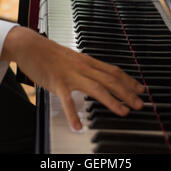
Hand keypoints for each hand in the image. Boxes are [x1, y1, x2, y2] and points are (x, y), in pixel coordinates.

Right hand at [2, 27, 144, 130]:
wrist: (29, 45)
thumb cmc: (49, 53)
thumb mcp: (72, 57)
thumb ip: (85, 66)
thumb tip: (97, 74)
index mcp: (87, 61)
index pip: (113, 70)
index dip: (128, 80)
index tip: (140, 88)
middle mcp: (82, 66)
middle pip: (110, 79)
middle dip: (127, 92)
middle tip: (140, 104)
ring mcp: (70, 74)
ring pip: (96, 87)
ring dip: (112, 100)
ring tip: (123, 112)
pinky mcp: (56, 82)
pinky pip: (67, 100)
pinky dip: (73, 114)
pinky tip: (78, 125)